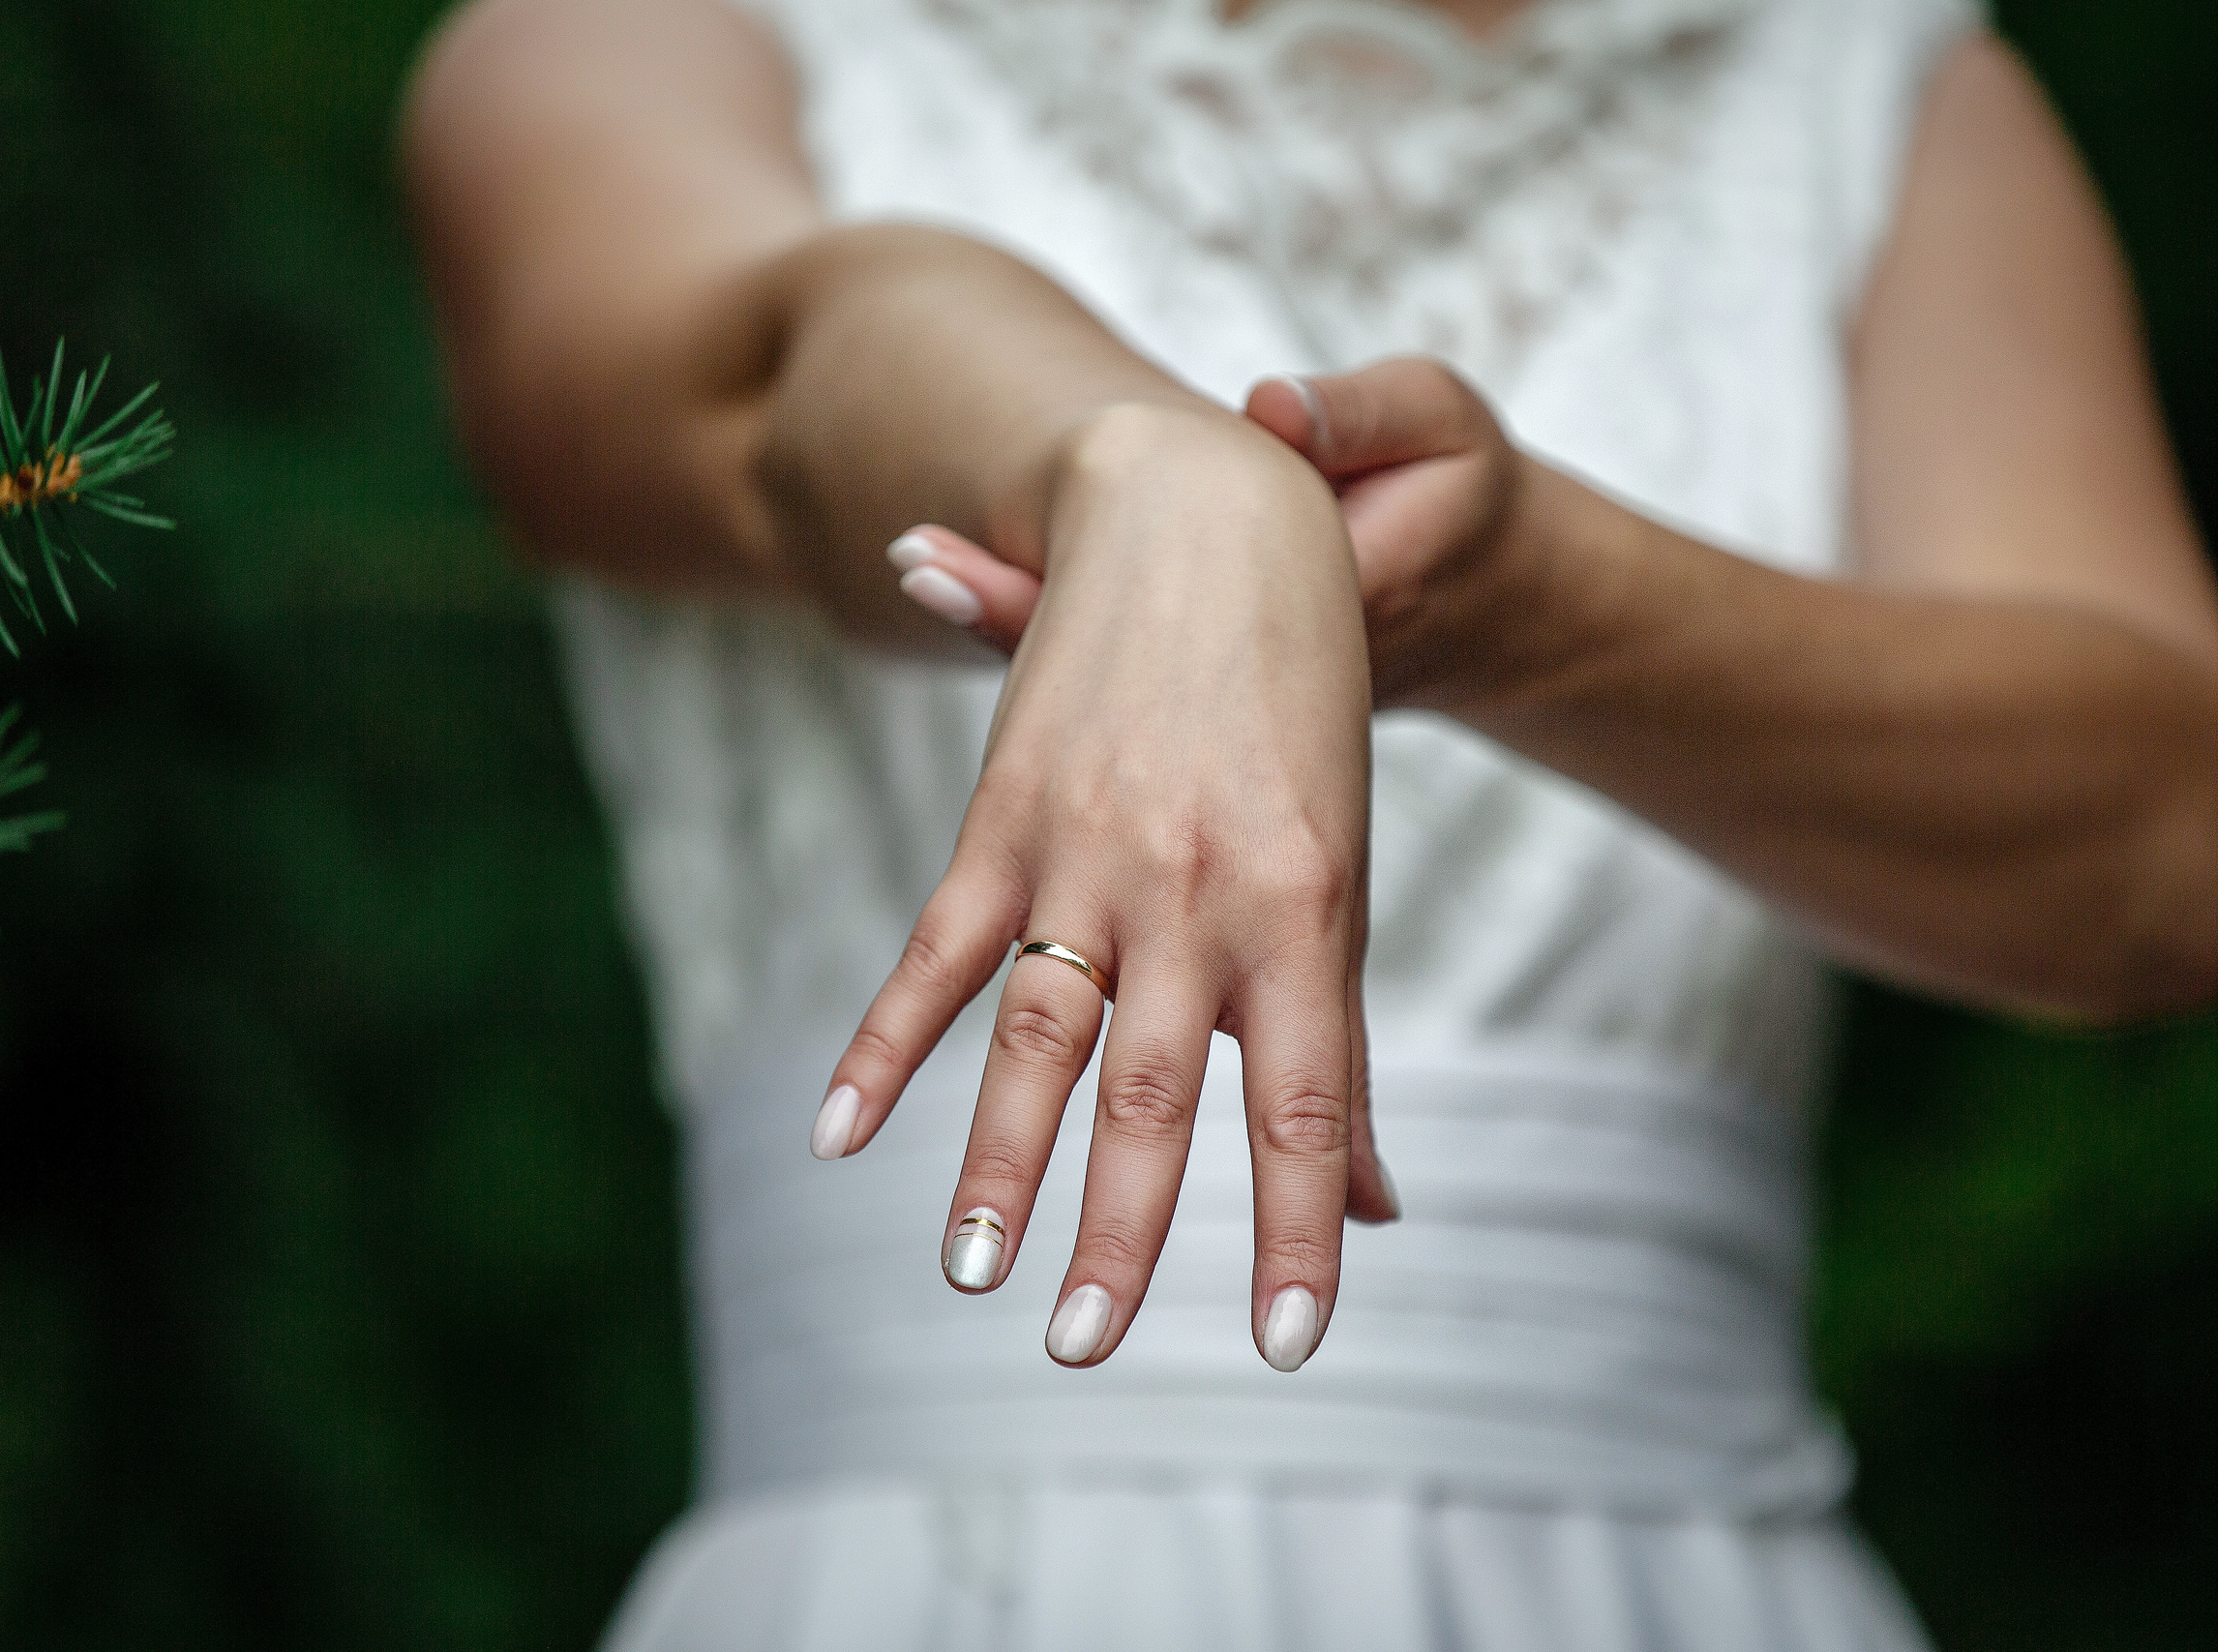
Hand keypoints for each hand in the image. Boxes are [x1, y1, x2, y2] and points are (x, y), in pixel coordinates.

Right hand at [814, 403, 1399, 1375]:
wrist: (1212, 517)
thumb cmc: (1303, 722)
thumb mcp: (1345, 877)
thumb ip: (1338, 1048)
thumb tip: (1379, 1207)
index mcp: (1310, 907)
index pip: (1305, 1103)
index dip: (1301, 1229)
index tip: (1290, 1346)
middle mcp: (1200, 887)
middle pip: (1156, 1090)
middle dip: (1124, 1232)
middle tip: (1085, 1346)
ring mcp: (1090, 850)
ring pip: (1037, 1034)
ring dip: (997, 1162)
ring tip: (968, 1275)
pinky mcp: (1003, 815)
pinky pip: (938, 947)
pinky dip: (882, 1041)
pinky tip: (838, 1133)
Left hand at [889, 359, 1559, 711]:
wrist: (1497, 603)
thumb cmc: (1462, 496)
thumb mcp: (1445, 431)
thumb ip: (1368, 413)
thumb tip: (1272, 404)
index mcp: (1317, 622)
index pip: (1178, 621)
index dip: (1064, 589)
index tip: (975, 549)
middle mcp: (1262, 694)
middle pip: (1118, 677)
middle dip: (1012, 611)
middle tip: (915, 555)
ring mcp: (1238, 712)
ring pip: (1111, 690)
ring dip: (1013, 624)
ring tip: (918, 563)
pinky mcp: (1220, 703)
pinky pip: (1126, 678)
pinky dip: (1051, 629)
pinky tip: (968, 580)